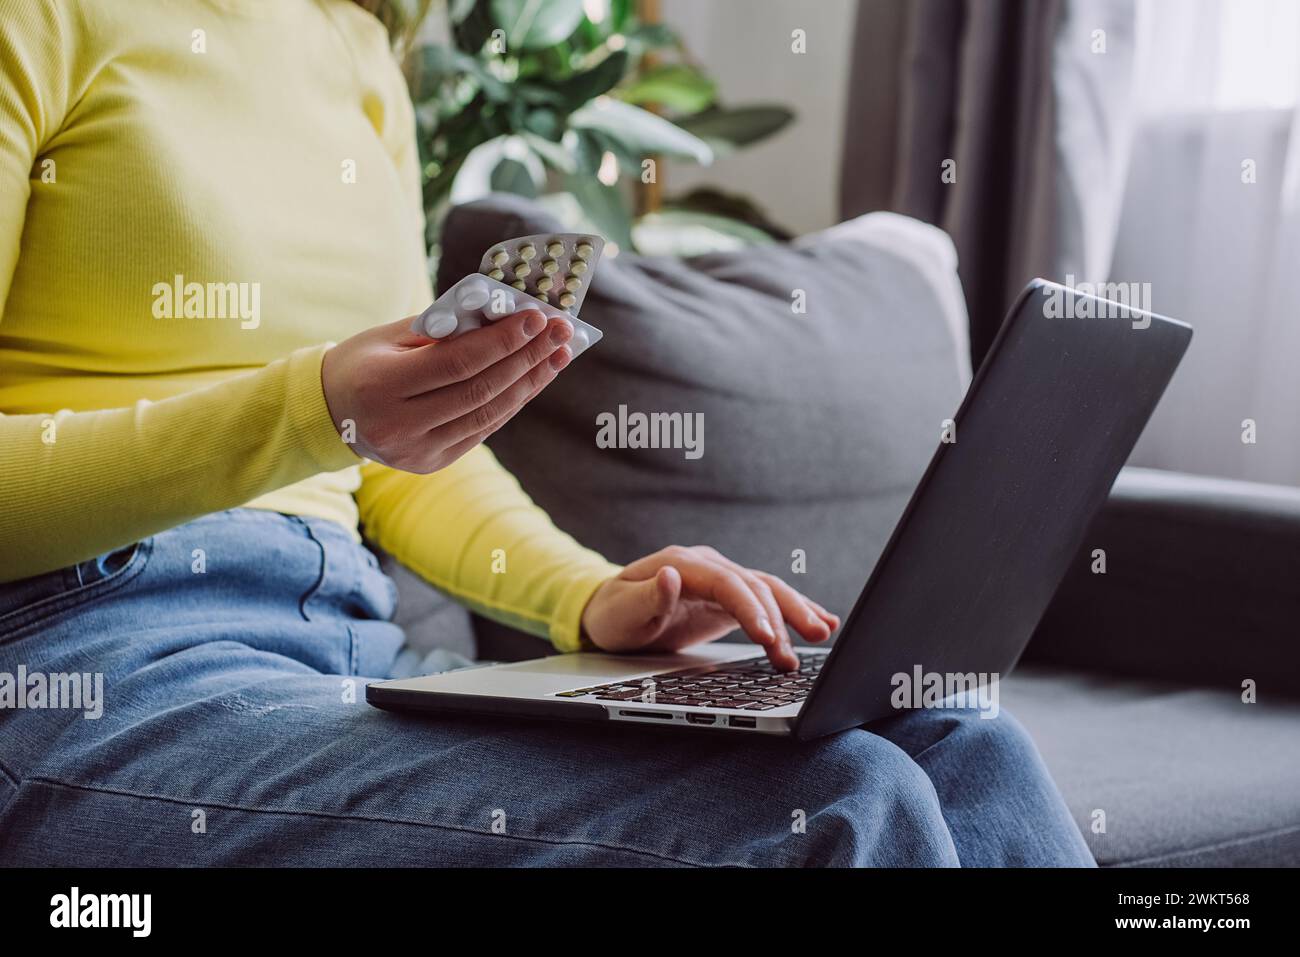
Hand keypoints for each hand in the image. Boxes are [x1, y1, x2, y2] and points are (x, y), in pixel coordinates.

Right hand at [320, 309, 571, 471]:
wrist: (330, 413)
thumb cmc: (363, 362)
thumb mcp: (389, 337)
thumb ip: (441, 328)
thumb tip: (502, 314)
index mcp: (382, 386)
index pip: (457, 363)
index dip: (502, 341)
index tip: (536, 318)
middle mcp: (399, 425)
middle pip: (480, 390)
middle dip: (526, 358)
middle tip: (561, 332)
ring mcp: (416, 451)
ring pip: (487, 415)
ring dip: (529, 383)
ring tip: (557, 355)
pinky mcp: (431, 464)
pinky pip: (481, 430)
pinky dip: (510, 403)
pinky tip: (533, 379)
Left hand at [580, 546, 840, 670]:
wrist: (610, 611)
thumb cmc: (612, 614)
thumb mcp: (620, 611)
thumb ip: (647, 596)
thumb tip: (672, 577)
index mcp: (683, 563)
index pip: (727, 583)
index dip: (751, 608)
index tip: (768, 636)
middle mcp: (708, 565)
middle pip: (756, 583)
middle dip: (786, 611)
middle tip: (812, 637)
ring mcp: (721, 579)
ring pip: (768, 590)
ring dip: (795, 612)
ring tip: (822, 634)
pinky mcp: (728, 598)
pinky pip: (766, 601)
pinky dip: (793, 611)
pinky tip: (821, 620)